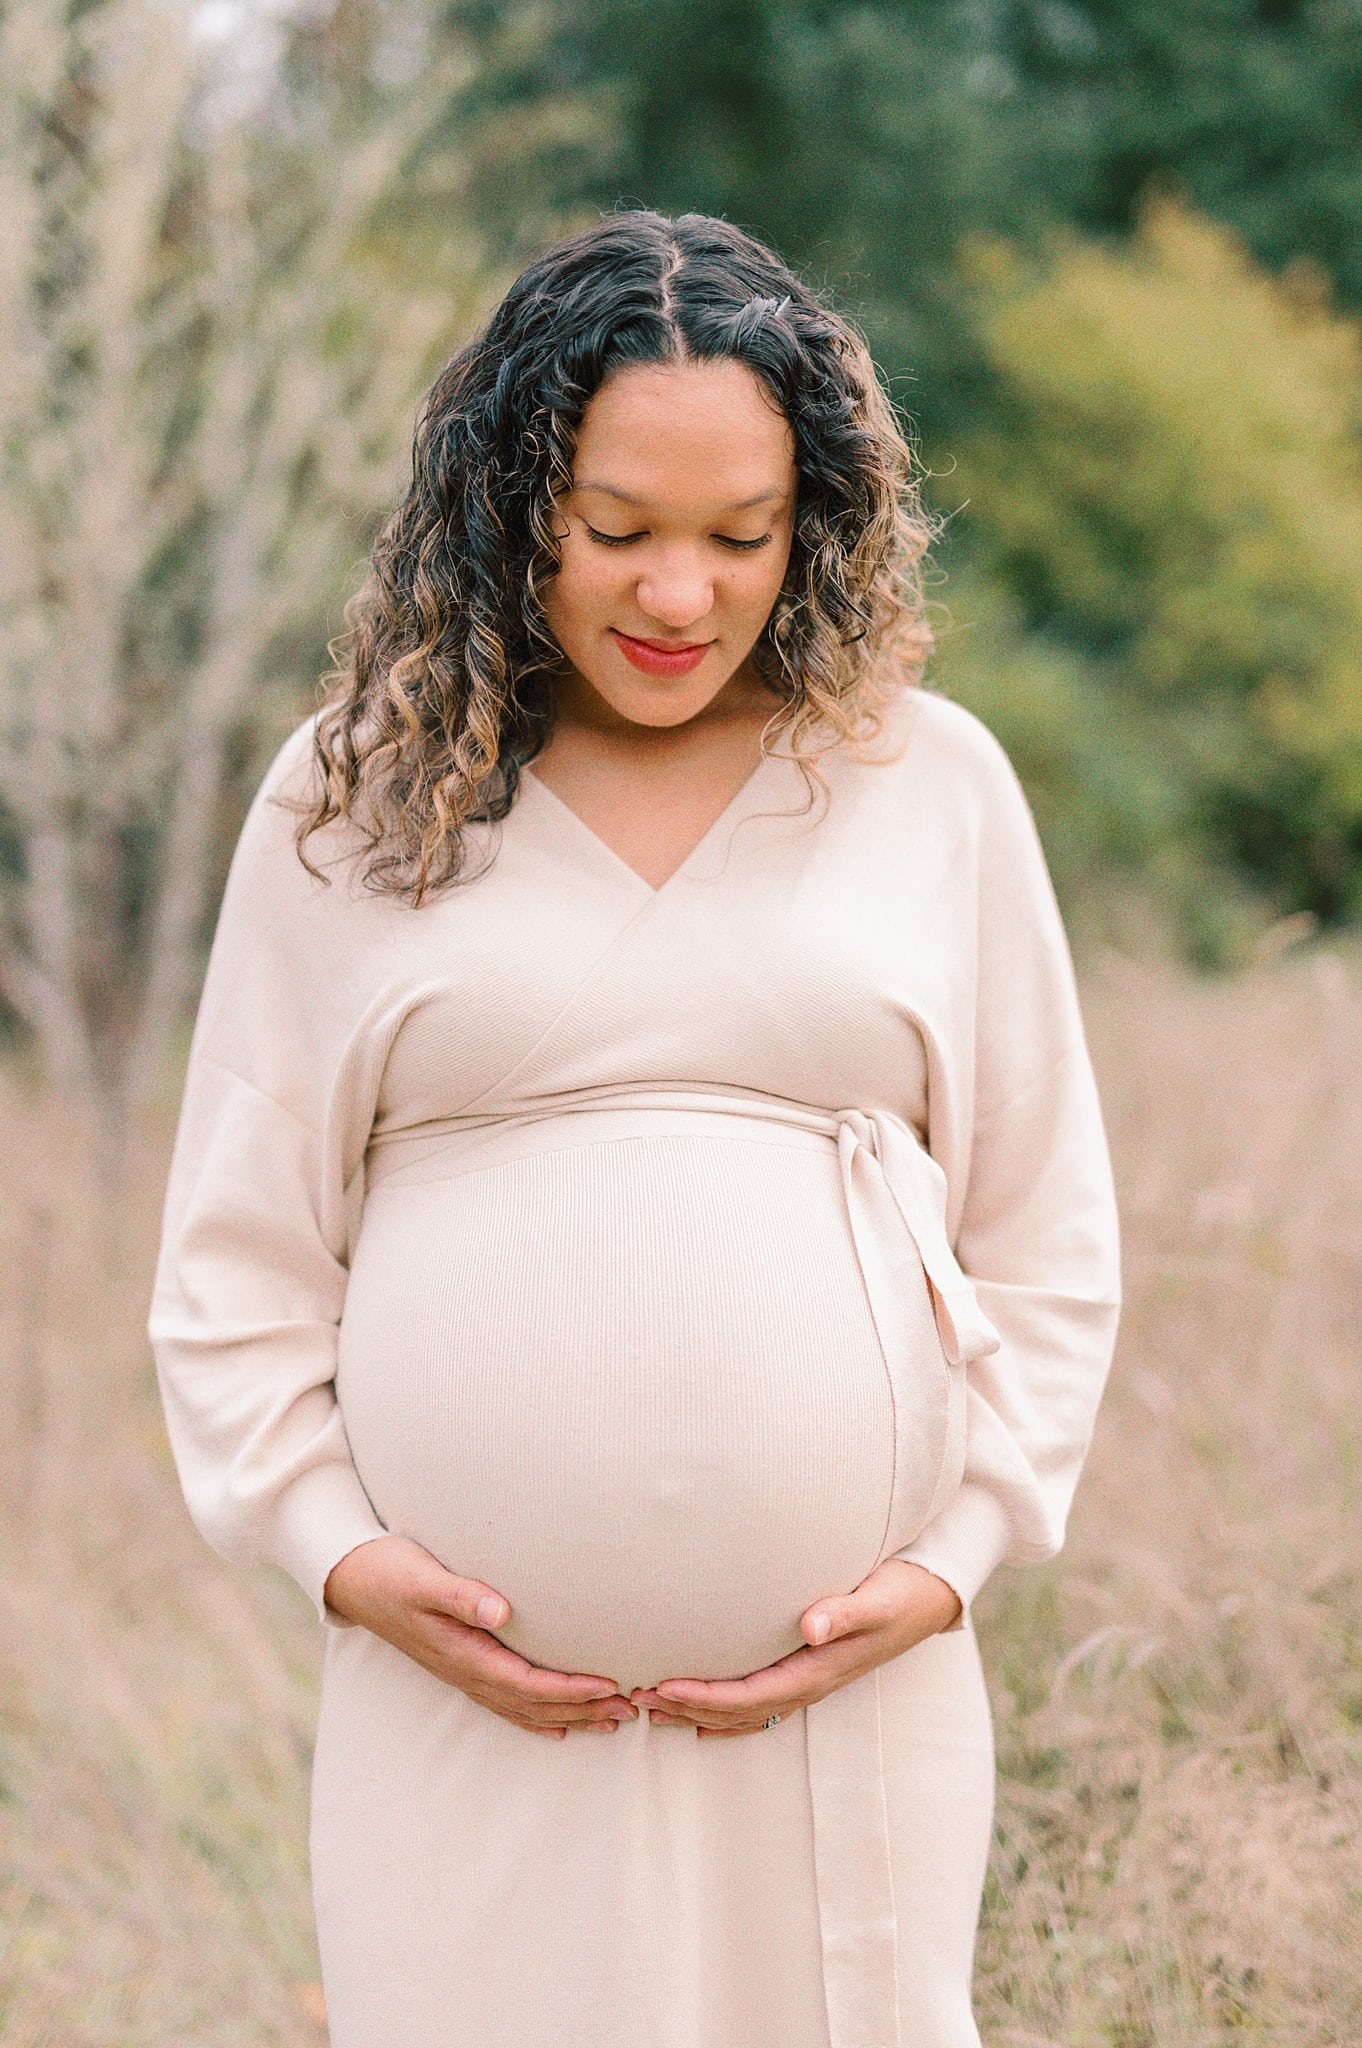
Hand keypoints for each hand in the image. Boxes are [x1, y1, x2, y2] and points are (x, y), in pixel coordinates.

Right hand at [322, 1535, 637, 1738]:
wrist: (352, 1578)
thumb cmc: (391, 1571)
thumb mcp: (423, 1578)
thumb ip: (461, 1595)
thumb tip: (500, 1612)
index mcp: (463, 1653)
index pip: (527, 1683)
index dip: (570, 1689)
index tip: (611, 1685)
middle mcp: (466, 1672)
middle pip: (534, 1704)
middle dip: (584, 1709)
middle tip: (633, 1709)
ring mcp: (464, 1673)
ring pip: (524, 1709)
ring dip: (570, 1716)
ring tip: (612, 1721)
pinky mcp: (462, 1665)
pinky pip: (507, 1702)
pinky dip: (538, 1716)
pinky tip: (561, 1725)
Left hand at [629, 1559, 962, 1737]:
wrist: (932, 1598)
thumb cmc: (902, 1592)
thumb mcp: (879, 1599)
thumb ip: (845, 1612)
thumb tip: (812, 1626)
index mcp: (819, 1670)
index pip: (750, 1695)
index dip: (706, 1696)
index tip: (665, 1687)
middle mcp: (810, 1682)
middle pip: (739, 1710)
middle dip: (689, 1708)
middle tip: (639, 1699)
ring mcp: (809, 1680)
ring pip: (745, 1710)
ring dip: (699, 1712)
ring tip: (653, 1708)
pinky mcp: (808, 1667)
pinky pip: (759, 1702)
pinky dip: (725, 1711)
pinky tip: (700, 1715)